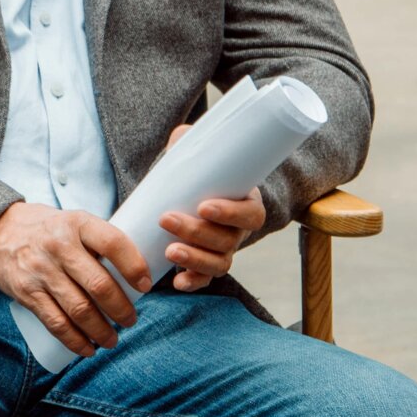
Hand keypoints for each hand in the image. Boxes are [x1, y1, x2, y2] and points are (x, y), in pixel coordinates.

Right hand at [0, 204, 153, 358]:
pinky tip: (88, 348)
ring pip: (79, 309)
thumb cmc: (47, 229)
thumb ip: (99, 242)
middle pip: (99, 284)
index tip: (145, 286)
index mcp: (77, 224)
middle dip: (121, 310)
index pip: (113, 243)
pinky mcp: (26, 292)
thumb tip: (137, 274)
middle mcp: (59, 246)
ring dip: (101, 331)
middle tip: (130, 320)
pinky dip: (75, 341)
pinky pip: (55, 323)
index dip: (134, 267)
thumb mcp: (72, 222)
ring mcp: (41, 271)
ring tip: (112, 339)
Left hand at [156, 124, 266, 291]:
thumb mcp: (199, 156)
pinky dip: (192, 282)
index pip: (250, 213)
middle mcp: (239, 231)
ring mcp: (225, 250)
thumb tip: (182, 134)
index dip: (230, 213)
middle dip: (197, 232)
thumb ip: (192, 142)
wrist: (189, 197)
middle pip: (228, 240)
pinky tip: (176, 282)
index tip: (204, 206)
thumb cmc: (200, 175)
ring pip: (218, 262)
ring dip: (194, 259)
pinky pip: (204, 279)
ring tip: (168, 251)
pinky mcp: (206, 264)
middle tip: (166, 219)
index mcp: (246, 203)